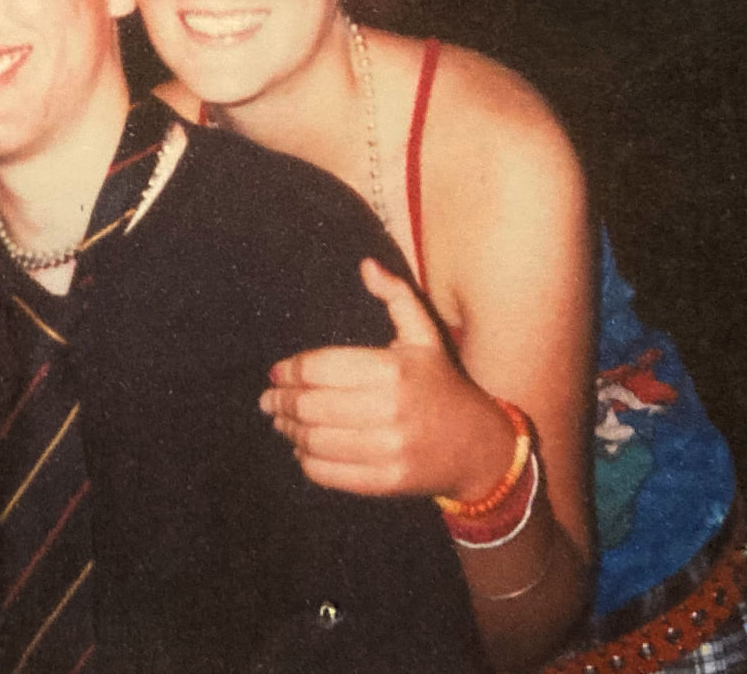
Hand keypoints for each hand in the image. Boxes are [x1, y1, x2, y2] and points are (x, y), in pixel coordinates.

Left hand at [260, 259, 516, 500]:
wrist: (479, 447)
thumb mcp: (424, 335)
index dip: (290, 370)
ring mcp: (387, 450)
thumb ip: (396, 296)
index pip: (320, 367)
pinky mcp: (385, 481)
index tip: (276, 373)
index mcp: (393, 370)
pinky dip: (306, 460)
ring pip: (313, 439)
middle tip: (268, 399)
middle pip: (310, 404)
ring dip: (289, 429)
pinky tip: (302, 448)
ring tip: (281, 421)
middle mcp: (389, 410)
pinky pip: (327, 472)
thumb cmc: (441, 384)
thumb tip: (366, 265)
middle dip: (280, 401)